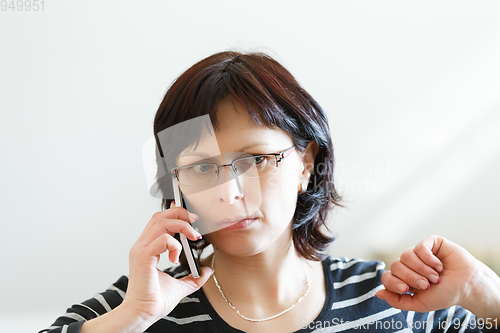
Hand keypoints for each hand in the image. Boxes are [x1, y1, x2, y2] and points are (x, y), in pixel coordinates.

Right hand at [123, 205, 212, 324]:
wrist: (143, 314)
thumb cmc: (154, 301)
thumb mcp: (180, 285)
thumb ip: (193, 277)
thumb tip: (207, 270)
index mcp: (147, 248)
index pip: (159, 221)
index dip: (174, 213)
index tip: (191, 218)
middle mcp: (142, 246)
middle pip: (160, 216)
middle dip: (180, 213)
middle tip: (196, 221)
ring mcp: (141, 250)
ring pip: (161, 222)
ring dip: (181, 225)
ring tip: (193, 236)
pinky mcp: (144, 258)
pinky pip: (163, 240)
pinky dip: (175, 244)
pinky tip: (176, 256)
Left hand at [375, 235, 481, 312]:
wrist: (467, 286)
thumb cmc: (445, 294)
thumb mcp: (420, 304)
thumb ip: (398, 301)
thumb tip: (377, 293)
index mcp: (404, 278)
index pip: (387, 276)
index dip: (393, 282)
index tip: (406, 289)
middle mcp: (408, 264)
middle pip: (395, 266)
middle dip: (411, 278)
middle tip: (427, 284)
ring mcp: (418, 252)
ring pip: (406, 256)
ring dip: (422, 269)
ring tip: (436, 276)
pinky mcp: (429, 243)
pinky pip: (420, 247)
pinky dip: (429, 259)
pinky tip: (439, 265)